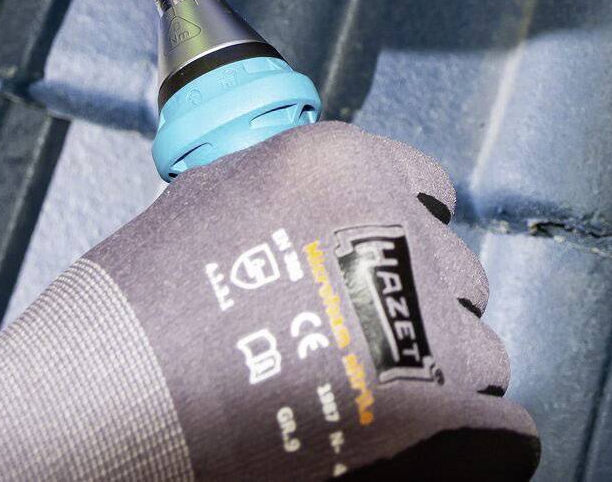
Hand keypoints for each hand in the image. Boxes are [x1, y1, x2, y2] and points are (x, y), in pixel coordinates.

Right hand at [0, 123, 539, 479]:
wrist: (107, 396)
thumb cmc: (134, 313)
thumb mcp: (214, 201)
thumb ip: (296, 204)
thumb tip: (338, 230)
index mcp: (343, 162)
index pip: (429, 188)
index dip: (405, 238)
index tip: (387, 273)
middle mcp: (396, 226)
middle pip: (455, 271)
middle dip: (419, 312)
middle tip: (363, 352)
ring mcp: (422, 317)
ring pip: (482, 347)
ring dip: (444, 376)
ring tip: (376, 404)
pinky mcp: (435, 403)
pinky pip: (505, 424)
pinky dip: (478, 442)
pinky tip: (436, 448)